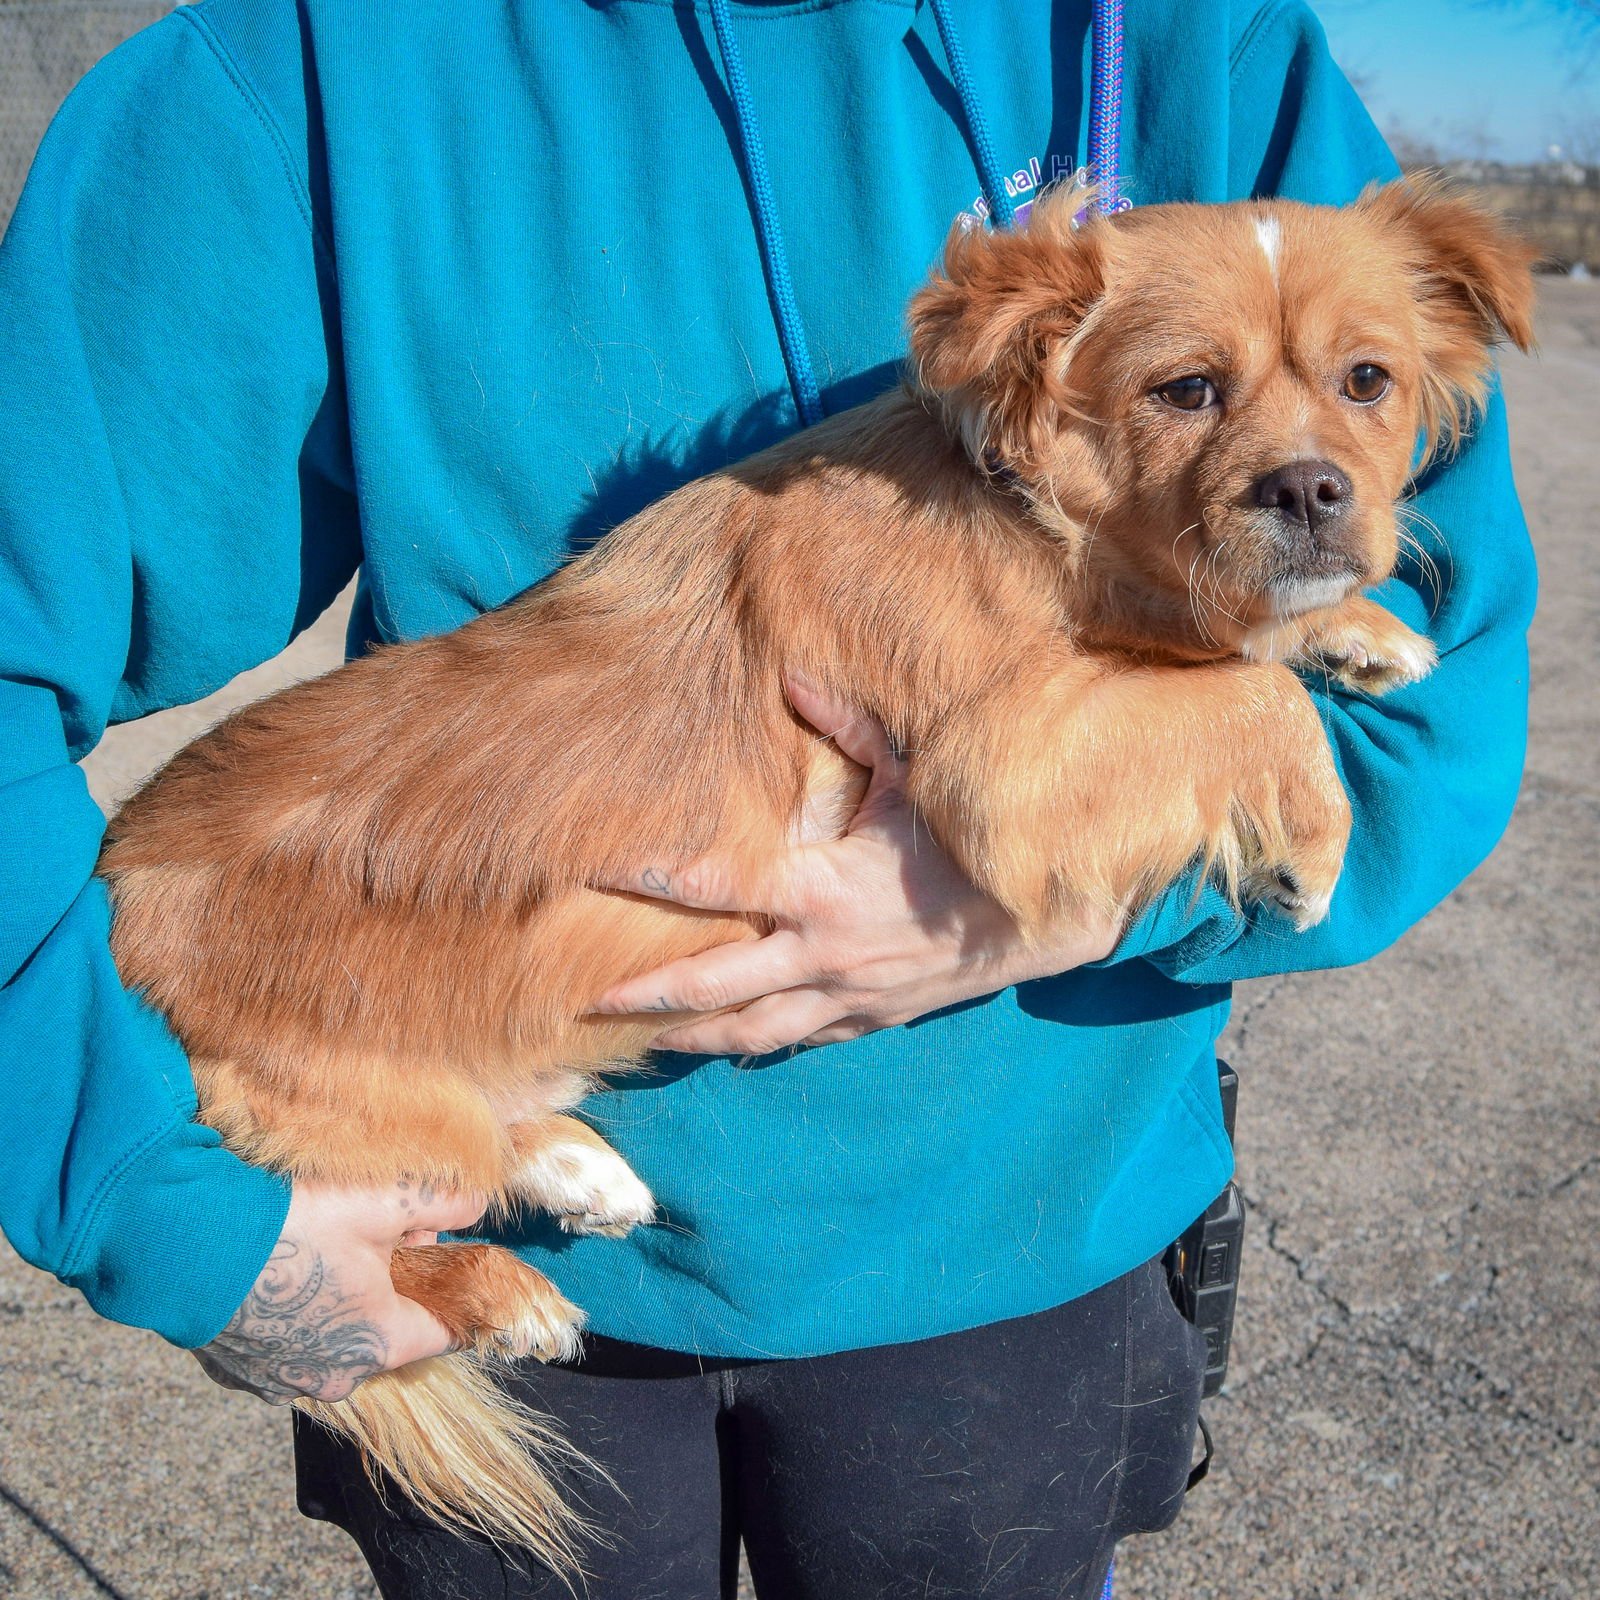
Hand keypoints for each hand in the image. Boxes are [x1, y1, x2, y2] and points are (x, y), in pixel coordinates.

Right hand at [192, 1179, 484, 1404]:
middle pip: (387, 1330)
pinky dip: (292, 1312)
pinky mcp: (237, 1369)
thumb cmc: (292, 1226)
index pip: (443, 1332)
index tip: (454, 1263)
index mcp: (379, 1344)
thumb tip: (477, 1205)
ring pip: (333, 1338)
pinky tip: (283, 1269)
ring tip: (331, 1244)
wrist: (184, 1243)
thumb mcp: (384, 1201)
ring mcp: (280, 1379)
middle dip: (395, 1283)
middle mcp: (332, 1378)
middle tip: (387, 1230)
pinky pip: (284, 1342)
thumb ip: (443, 1203)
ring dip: (341, 1298)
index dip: (453, 1293)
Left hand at [593, 674, 1123, 1055]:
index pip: (717, 885)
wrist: (1048, 914)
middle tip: (583, 999)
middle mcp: (823, 955)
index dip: (654, 879)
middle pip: (714, 985)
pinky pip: (804, 1038)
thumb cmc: (975, 838)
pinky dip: (760, 1043)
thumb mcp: (912, 774)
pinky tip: (730, 1046)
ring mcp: (848, 996)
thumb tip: (790, 673)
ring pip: (752, 1030)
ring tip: (640, 1041)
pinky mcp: (874, 1017)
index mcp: (823, 890)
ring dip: (692, 1036)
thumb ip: (847, 726)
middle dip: (647, 994)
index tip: (596, 871)